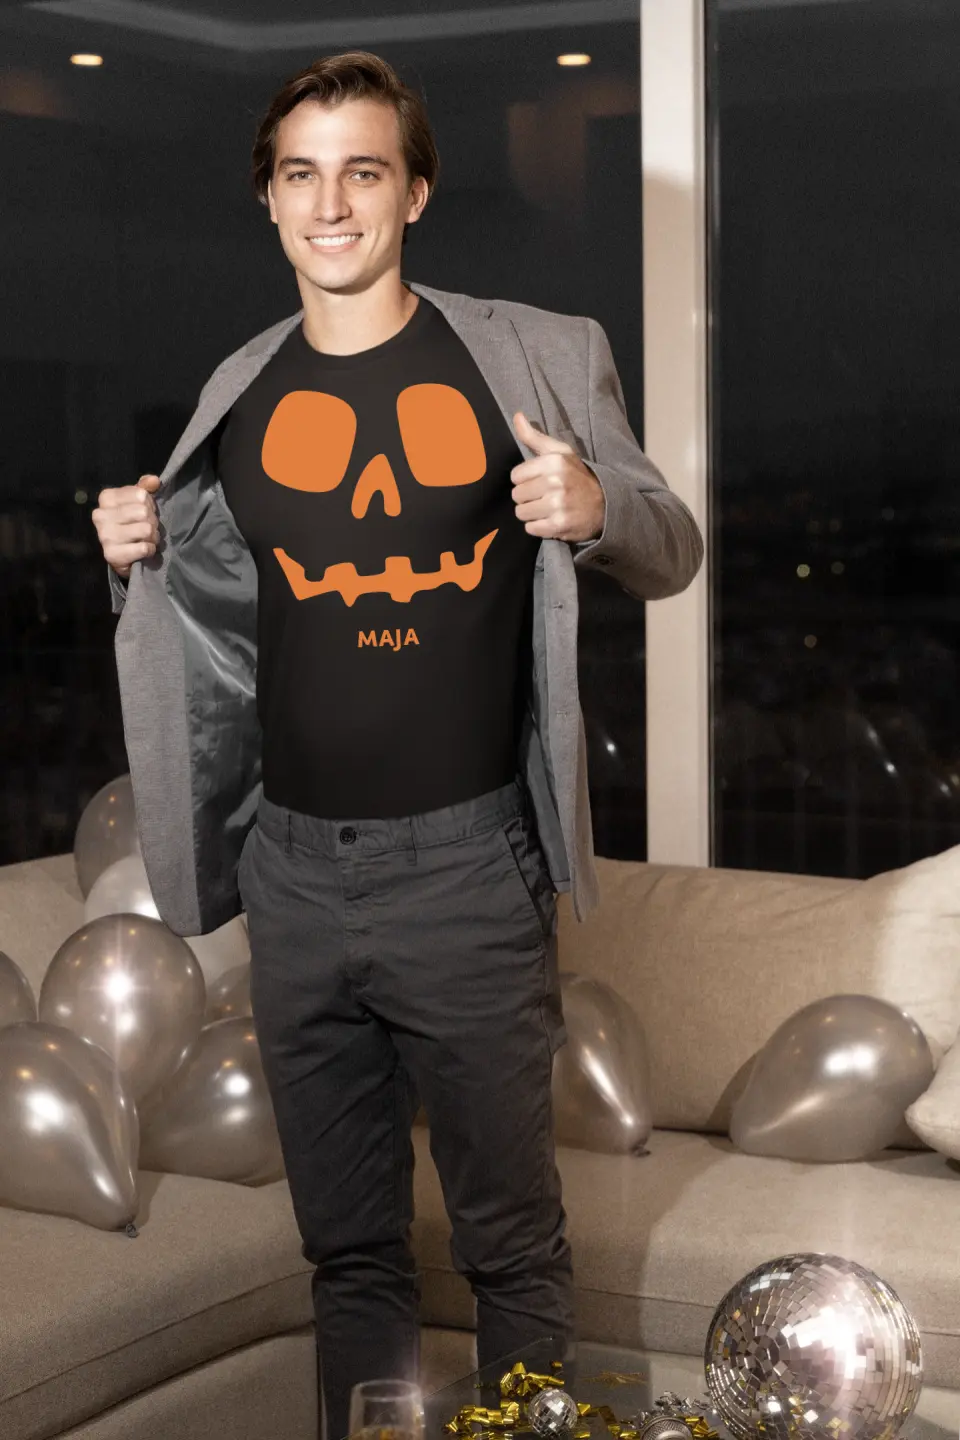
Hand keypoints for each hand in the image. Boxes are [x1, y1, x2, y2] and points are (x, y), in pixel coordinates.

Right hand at [92, 474, 160, 577]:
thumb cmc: (132, 524)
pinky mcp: (111, 555)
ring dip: (153, 537)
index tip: (144, 512)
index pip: (141, 494)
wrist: (122, 555)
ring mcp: (104, 536)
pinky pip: (144, 548)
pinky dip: (150, 550)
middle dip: (152, 522)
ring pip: (146, 529)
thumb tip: (154, 480)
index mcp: (106, 498)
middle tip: (148, 528)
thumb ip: (145, 487)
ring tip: (146, 539)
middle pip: (144, 512)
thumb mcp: (137, 502)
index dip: (149, 504)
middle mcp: (100, 515)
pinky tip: (143, 551)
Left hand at [511, 412, 605, 541]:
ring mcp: (557, 505)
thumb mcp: (561, 453)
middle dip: (527, 497)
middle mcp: (555, 482)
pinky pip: (531, 529)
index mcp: (554, 462)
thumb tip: (517, 416)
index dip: (525, 480)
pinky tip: (551, 520)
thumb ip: (535, 437)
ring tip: (547, 509)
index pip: (516, 476)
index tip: (539, 482)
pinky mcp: (559, 525)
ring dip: (532, 513)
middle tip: (544, 497)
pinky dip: (538, 527)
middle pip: (517, 495)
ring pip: (521, 513)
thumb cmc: (578, 476)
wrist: (605, 505)